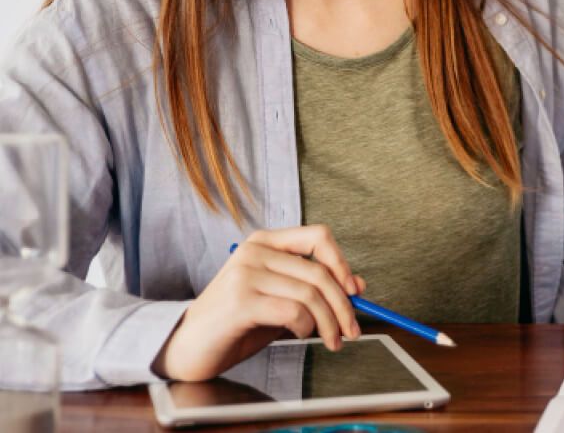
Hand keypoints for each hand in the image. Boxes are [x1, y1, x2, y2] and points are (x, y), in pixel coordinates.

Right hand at [153, 225, 366, 381]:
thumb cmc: (235, 323)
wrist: (187, 346)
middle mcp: (254, 252)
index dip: (342, 263)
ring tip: (331, 340)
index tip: (354, 291)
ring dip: (328, 322)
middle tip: (352, 329)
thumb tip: (358, 286)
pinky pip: (292, 312)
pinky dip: (305, 327)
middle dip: (343, 305)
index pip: (318, 236)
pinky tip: (299, 335)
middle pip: (319, 272)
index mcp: (265, 242)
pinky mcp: (241, 301)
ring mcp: (245, 274)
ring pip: (310, 294)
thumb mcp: (281, 299)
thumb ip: (313, 289)